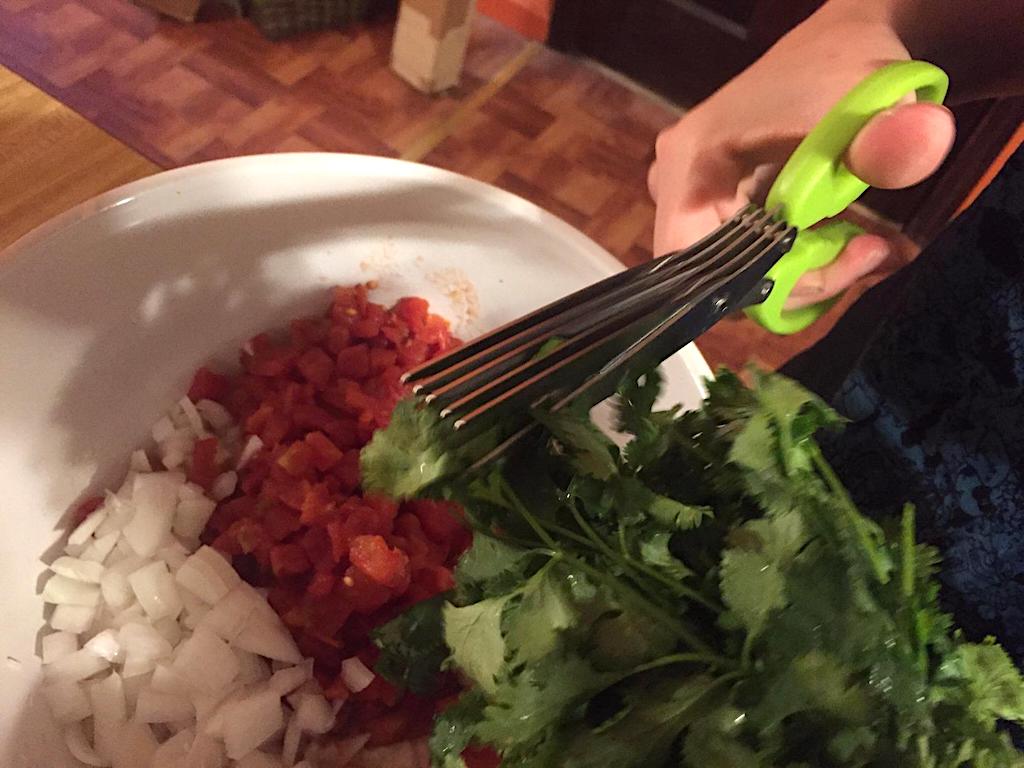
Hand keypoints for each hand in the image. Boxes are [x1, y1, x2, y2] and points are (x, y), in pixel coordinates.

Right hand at [647, 7, 955, 309]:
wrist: (837, 46)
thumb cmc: (844, 70)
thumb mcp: (873, 103)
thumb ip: (890, 139)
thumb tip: (922, 144)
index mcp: (692, 162)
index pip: (701, 263)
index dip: (767, 283)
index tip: (845, 260)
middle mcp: (675, 182)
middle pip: (715, 273)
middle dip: (794, 281)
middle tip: (863, 255)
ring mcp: (688, 192)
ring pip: (729, 270)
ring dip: (796, 273)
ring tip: (858, 245)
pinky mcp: (709, 200)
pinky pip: (737, 255)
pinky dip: (788, 259)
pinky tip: (835, 239)